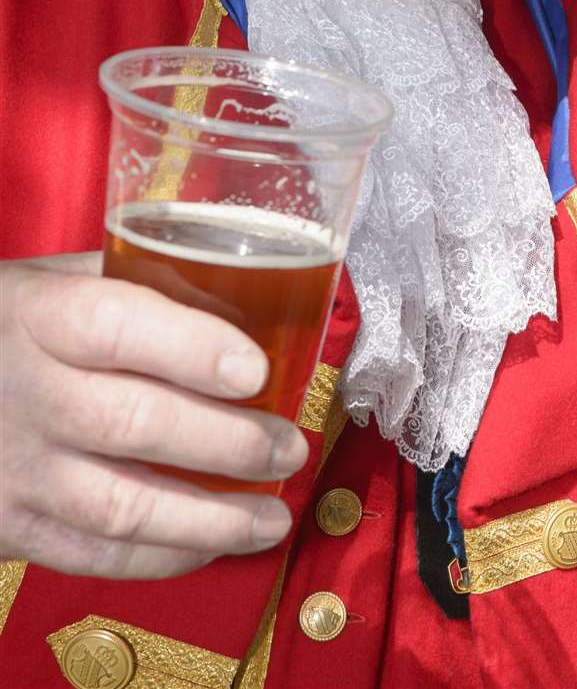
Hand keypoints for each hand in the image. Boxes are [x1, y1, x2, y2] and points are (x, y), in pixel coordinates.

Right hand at [0, 254, 308, 578]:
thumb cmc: (8, 326)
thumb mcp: (53, 280)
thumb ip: (136, 283)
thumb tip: (242, 297)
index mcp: (39, 314)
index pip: (120, 327)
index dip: (193, 349)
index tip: (257, 371)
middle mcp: (23, 392)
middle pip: (134, 424)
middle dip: (227, 443)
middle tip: (288, 447)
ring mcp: (14, 468)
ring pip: (121, 506)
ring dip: (211, 519)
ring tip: (272, 517)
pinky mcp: (7, 526)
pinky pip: (94, 555)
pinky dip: (162, 556)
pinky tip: (211, 543)